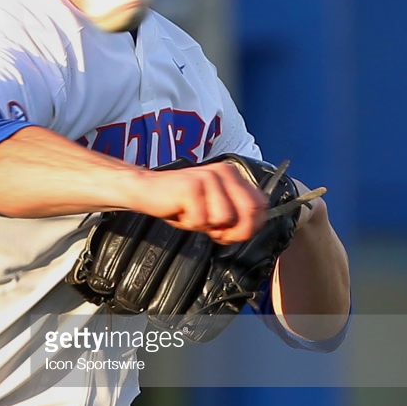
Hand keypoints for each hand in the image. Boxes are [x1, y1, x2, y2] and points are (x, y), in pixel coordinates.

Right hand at [135, 161, 268, 242]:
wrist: (146, 189)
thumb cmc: (179, 201)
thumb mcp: (213, 206)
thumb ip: (234, 214)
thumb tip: (248, 231)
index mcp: (232, 174)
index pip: (260, 204)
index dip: (252, 226)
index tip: (235, 233)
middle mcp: (224, 172)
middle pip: (249, 212)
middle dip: (235, 231)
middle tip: (216, 232)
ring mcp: (208, 178)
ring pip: (224, 219)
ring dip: (207, 226)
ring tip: (194, 216)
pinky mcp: (192, 187)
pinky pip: (201, 221)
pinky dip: (190, 224)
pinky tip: (182, 212)